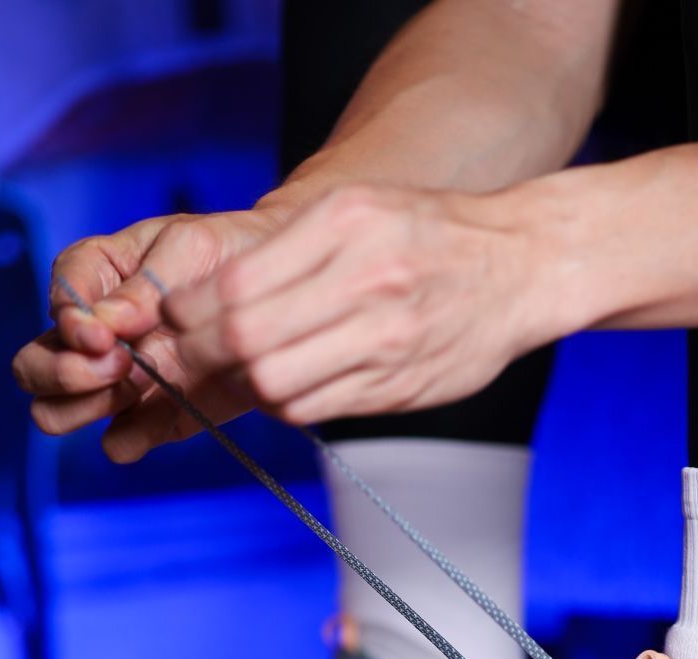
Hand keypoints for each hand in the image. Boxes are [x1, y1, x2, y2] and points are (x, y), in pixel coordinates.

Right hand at [11, 208, 282, 461]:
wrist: (282, 293)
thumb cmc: (229, 254)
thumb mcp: (188, 249)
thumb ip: (145, 285)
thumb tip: (108, 323)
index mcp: (96, 275)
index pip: (58, 304)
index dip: (72, 326)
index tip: (105, 336)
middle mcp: (95, 334)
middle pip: (33, 368)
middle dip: (64, 373)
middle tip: (119, 365)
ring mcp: (119, 380)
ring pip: (57, 412)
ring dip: (84, 407)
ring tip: (135, 387)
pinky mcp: (152, 417)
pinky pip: (117, 442)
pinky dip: (127, 441)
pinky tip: (153, 426)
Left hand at [163, 184, 549, 426]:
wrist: (524, 267)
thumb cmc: (433, 236)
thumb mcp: (360, 212)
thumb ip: (291, 252)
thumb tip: (209, 302)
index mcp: (345, 225)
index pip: (234, 285)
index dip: (186, 312)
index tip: (173, 318)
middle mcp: (365, 280)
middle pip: (245, 339)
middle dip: (197, 355)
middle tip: (185, 357)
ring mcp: (384, 339)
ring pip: (275, 383)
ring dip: (241, 385)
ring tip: (238, 371)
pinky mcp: (398, 383)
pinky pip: (314, 407)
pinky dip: (285, 403)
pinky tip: (287, 384)